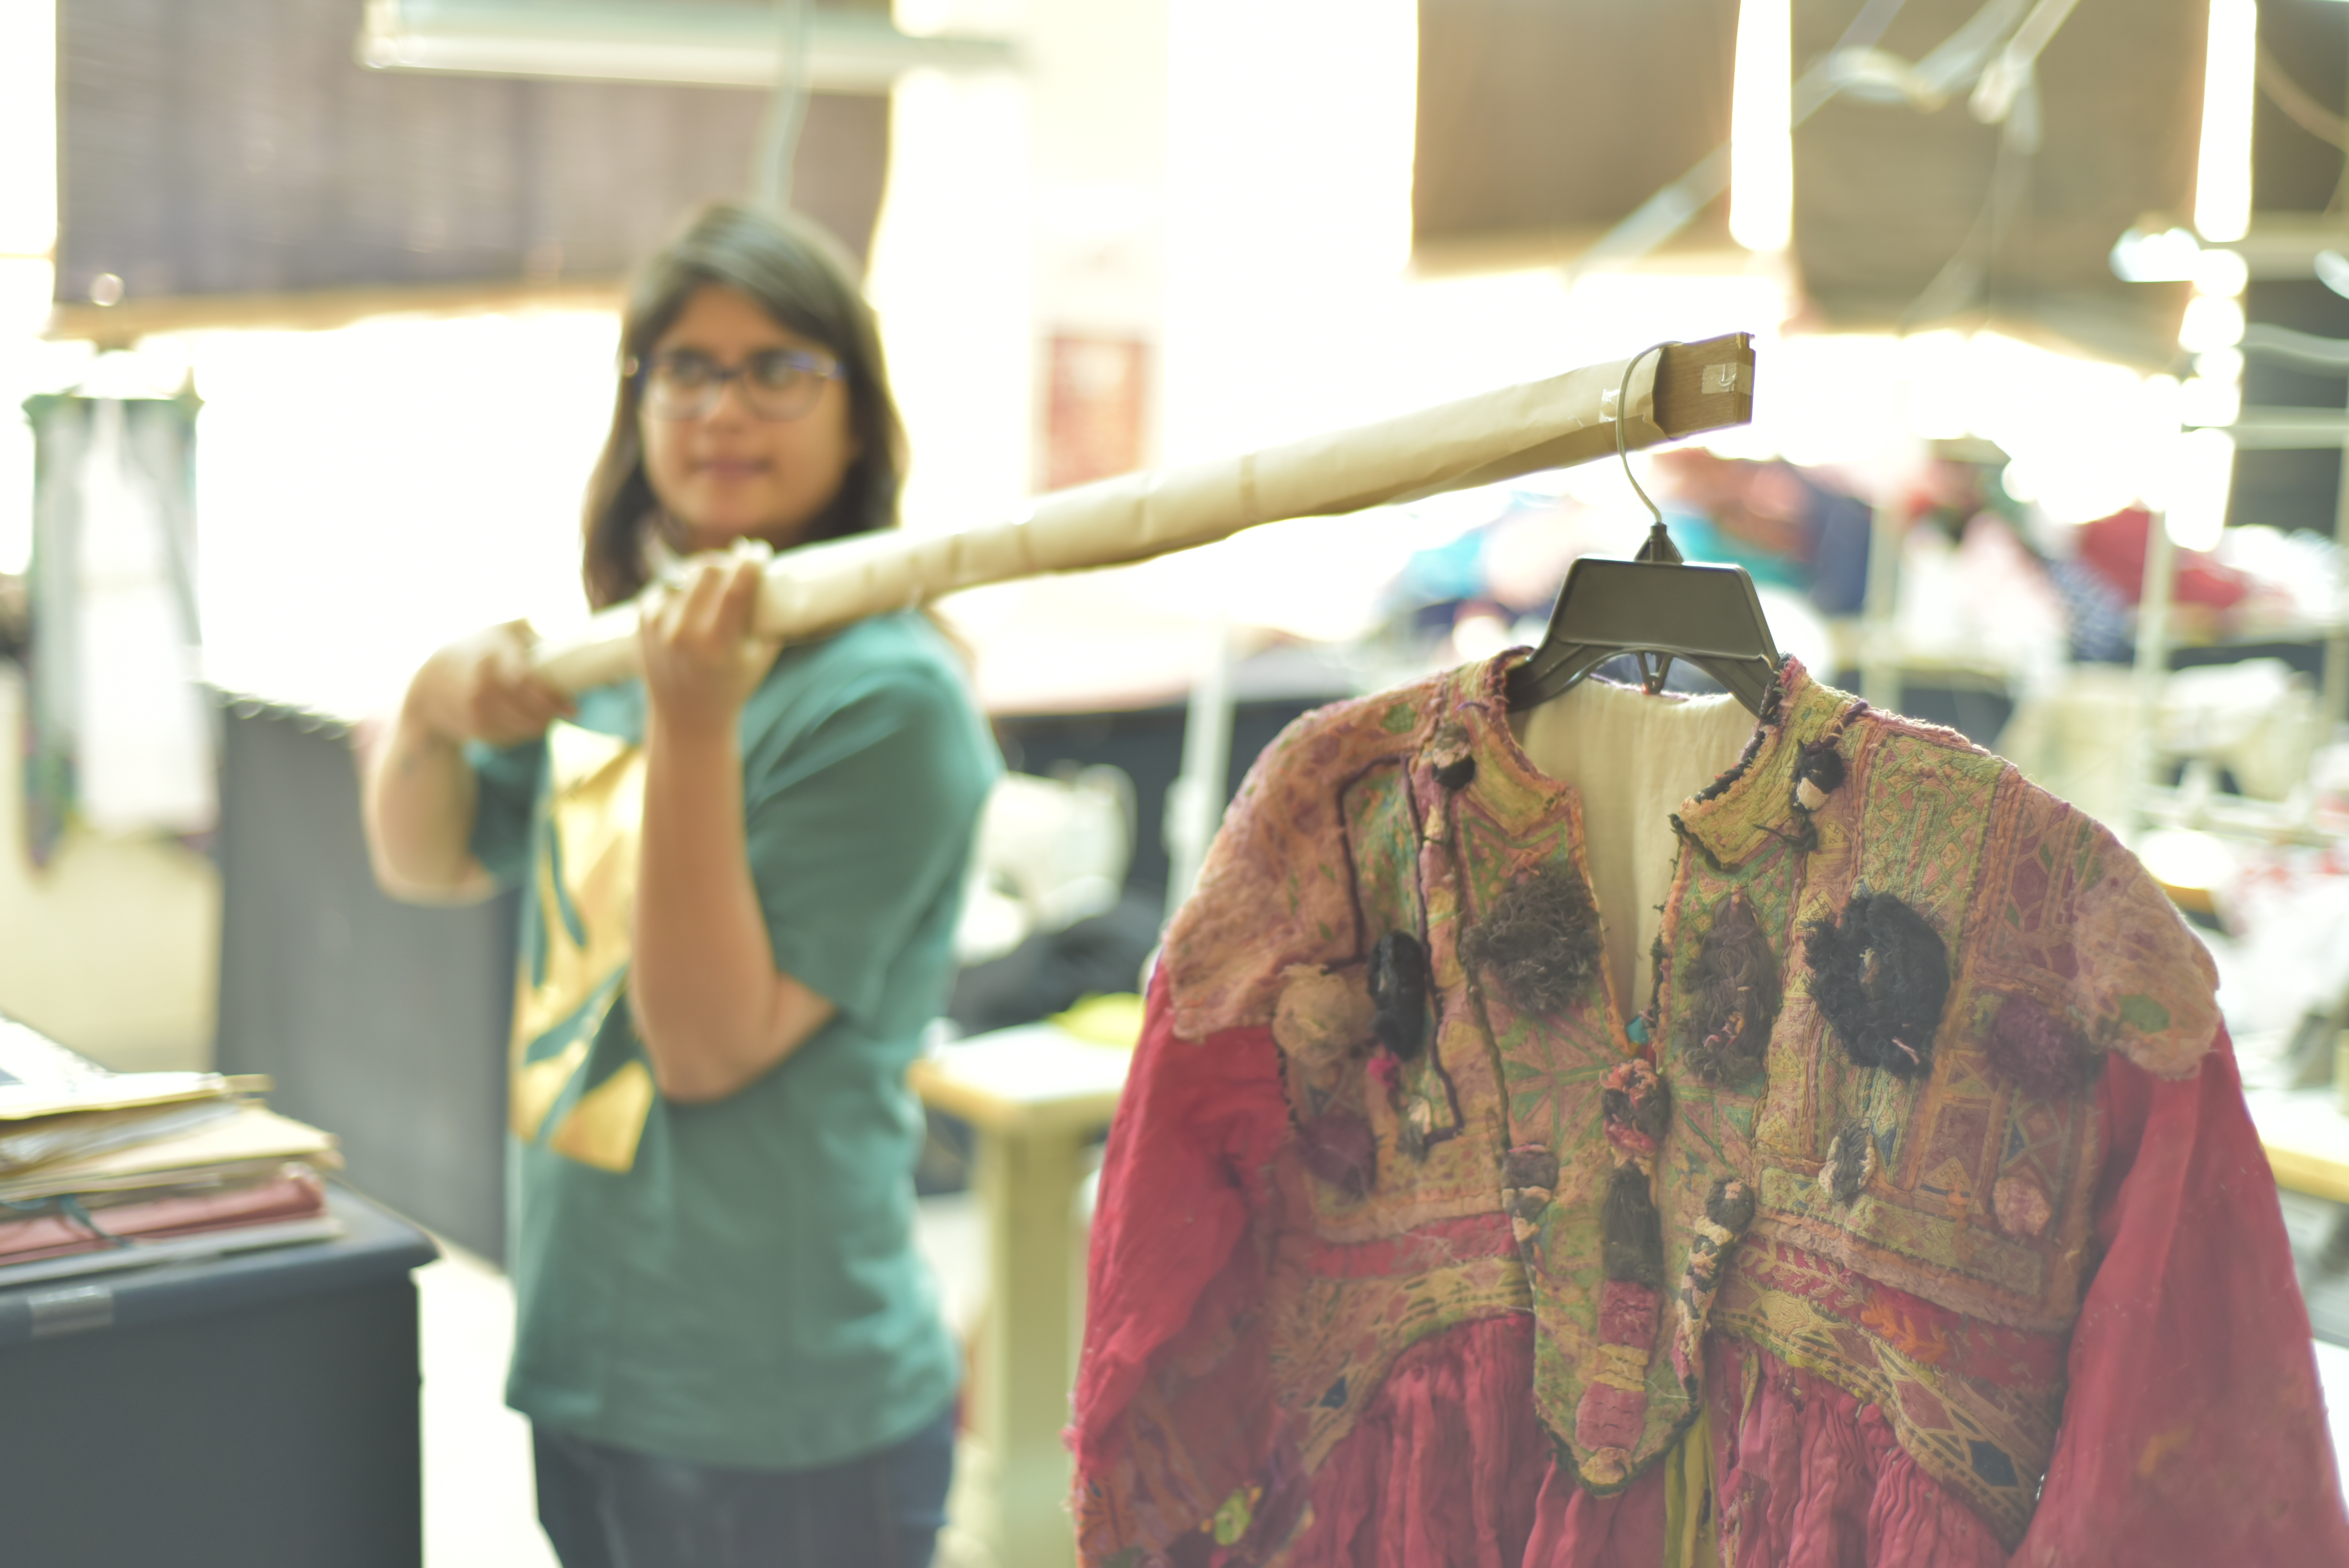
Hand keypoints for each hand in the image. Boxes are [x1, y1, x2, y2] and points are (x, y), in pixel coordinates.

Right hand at [407, 620, 573, 747]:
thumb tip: (573, 646)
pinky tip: (527, 723)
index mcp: (492, 654)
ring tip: (549, 716)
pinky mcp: (472, 728)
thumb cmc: (478, 650)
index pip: (525, 680)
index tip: (572, 707)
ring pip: (519, 729)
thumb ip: (534, 635)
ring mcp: (474, 709)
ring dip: (539, 726)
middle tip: (566, 711)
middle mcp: (480, 684)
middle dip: (550, 715)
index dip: (551, 698)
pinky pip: (507, 739)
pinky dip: (521, 734)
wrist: (430, 681)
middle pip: (526, 711)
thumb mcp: (503, 630)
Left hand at [639, 545, 782, 742]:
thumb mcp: (760, 656)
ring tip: (719, 574)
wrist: (686, 716)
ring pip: (684, 572)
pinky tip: (694, 591)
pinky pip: (665, 583)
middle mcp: (683, 633)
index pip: (737, 586)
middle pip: (708, 570)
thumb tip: (772, 574)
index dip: (751, 561)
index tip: (760, 550)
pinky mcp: (642, 620)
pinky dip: (682, 583)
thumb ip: (767, 618)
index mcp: (718, 644)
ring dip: (705, 568)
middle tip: (738, 562)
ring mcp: (658, 625)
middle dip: (726, 561)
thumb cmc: (733, 684)